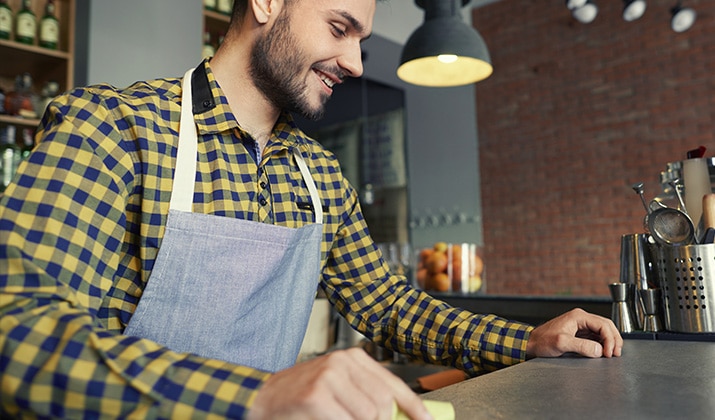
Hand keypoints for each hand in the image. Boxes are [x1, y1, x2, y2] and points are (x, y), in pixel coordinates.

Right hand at [247, 347, 432, 419]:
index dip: (415, 409)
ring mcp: (328, 376)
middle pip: (384, 405)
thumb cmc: (303, 398)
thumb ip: (368, 397)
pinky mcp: (315, 395)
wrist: (262, 399)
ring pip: (368, 416)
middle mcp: (342, 362)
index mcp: (353, 358)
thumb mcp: (340, 390)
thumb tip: (402, 415)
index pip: (394, 385)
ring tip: (338, 419)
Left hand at [526, 308, 622, 358]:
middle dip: (614, 339)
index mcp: (578, 316)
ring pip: (603, 330)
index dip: (610, 339)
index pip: (602, 324)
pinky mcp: (579, 333)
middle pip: (606, 325)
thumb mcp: (561, 343)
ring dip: (610, 341)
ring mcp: (580, 325)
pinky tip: (605, 351)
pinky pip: (596, 336)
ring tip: (613, 353)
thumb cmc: (542, 341)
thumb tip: (599, 350)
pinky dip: (603, 343)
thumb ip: (581, 346)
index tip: (609, 352)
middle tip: (616, 353)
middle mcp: (581, 318)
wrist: (532, 343)